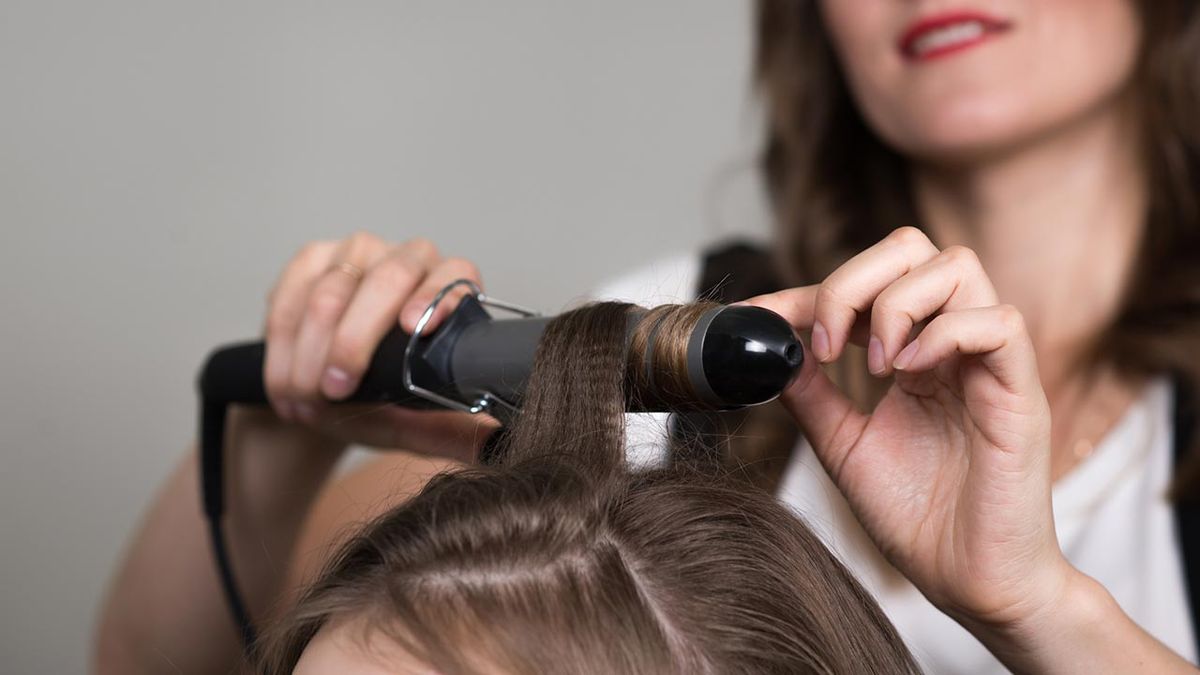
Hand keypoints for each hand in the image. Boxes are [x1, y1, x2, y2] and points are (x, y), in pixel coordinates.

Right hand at [260, 231, 497, 459]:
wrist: (321, 396)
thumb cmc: (378, 403)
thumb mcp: (414, 424)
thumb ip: (450, 432)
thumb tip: (497, 446)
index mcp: (450, 289)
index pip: (456, 275)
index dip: (436, 296)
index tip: (413, 329)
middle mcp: (410, 260)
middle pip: (388, 278)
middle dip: (355, 339)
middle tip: (337, 390)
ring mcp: (360, 253)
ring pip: (332, 292)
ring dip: (311, 352)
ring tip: (306, 399)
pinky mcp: (312, 258)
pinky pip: (291, 295)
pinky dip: (283, 344)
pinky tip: (284, 382)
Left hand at [748, 227, 1067, 630]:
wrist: (968, 582)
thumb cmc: (917, 518)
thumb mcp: (844, 445)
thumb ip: (811, 395)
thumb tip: (769, 349)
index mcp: (914, 354)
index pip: (867, 282)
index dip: (807, 290)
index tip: (760, 319)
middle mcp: (953, 346)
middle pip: (915, 247)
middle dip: (855, 279)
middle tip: (829, 344)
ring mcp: (988, 364)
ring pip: (959, 267)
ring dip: (897, 303)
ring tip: (874, 365)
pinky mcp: (1020, 393)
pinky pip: (999, 323)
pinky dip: (945, 333)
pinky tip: (910, 374)